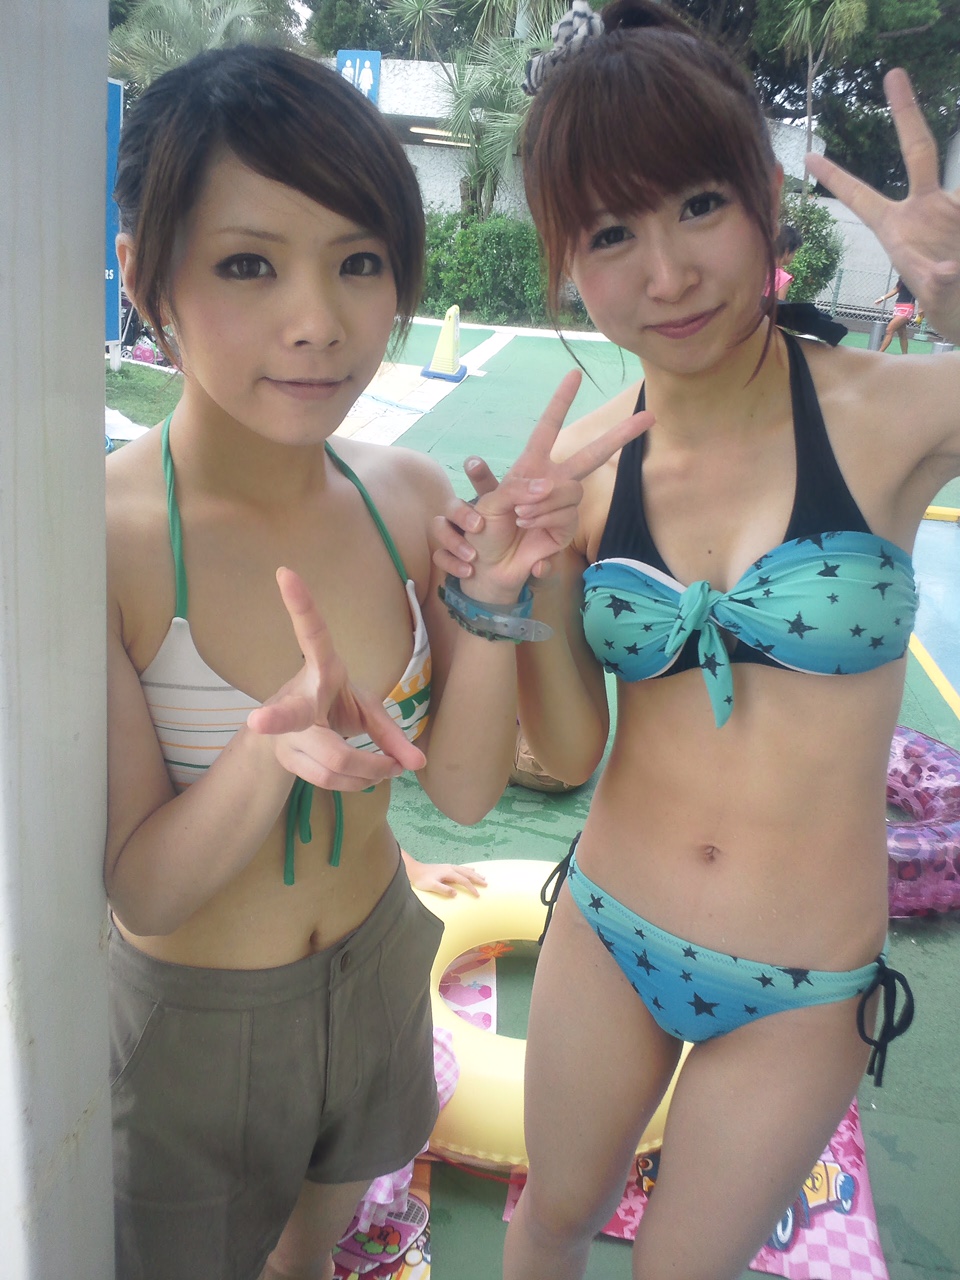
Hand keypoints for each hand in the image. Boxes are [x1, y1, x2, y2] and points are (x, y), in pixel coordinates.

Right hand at [246, 567, 425, 788]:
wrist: (290, 737)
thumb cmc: (334, 707)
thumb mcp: (366, 709)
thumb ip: (392, 733)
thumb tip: (419, 765)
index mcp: (321, 670)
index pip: (312, 634)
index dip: (300, 604)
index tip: (285, 571)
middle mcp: (298, 699)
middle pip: (290, 714)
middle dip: (275, 718)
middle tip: (257, 721)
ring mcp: (287, 734)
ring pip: (332, 761)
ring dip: (370, 770)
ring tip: (390, 768)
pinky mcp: (288, 760)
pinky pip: (332, 780)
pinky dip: (361, 782)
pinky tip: (372, 777)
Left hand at [404, 853, 486, 896]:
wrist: (414, 870)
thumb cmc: (422, 879)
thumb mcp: (431, 886)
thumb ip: (443, 890)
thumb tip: (455, 893)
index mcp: (449, 873)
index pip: (464, 881)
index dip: (472, 888)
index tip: (478, 895)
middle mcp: (451, 868)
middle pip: (467, 874)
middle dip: (477, 879)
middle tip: (486, 884)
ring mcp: (449, 867)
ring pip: (465, 870)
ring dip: (475, 874)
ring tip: (483, 877)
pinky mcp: (446, 867)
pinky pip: (461, 868)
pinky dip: (468, 870)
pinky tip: (471, 870)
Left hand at [432, 370, 652, 590]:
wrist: (491, 563)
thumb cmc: (485, 527)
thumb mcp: (490, 501)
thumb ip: (516, 489)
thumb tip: (545, 486)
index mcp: (531, 465)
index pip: (548, 427)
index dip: (561, 402)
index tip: (574, 374)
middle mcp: (553, 480)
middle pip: (591, 454)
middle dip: (620, 436)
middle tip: (648, 418)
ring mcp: (563, 504)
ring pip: (570, 491)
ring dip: (543, 503)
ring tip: (520, 516)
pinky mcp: (567, 527)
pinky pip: (565, 516)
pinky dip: (544, 521)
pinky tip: (529, 529)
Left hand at [806, 69, 959, 342]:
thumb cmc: (951, 305)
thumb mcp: (939, 299)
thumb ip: (939, 284)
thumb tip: (945, 271)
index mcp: (897, 228)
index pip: (862, 196)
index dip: (837, 178)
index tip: (809, 157)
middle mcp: (925, 207)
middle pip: (919, 151)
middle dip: (906, 112)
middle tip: (892, 74)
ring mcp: (951, 207)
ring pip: (956, 196)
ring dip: (950, 237)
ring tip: (950, 261)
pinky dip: (958, 251)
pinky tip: (958, 257)